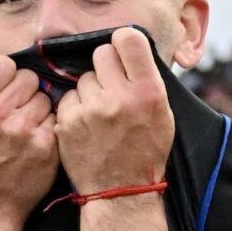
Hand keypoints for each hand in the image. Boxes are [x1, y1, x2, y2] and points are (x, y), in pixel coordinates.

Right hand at [0, 55, 57, 223]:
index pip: (1, 63)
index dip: (5, 74)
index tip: (3, 89)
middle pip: (27, 78)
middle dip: (24, 91)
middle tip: (16, 110)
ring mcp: (23, 131)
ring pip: (44, 97)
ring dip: (37, 108)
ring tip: (24, 127)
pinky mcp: (46, 146)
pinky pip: (55, 118)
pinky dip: (48, 127)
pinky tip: (35, 140)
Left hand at [55, 27, 173, 195]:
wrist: (121, 191)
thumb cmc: (145, 151)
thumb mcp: (163, 113)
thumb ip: (146, 80)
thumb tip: (129, 48)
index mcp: (148, 92)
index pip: (128, 39)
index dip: (123, 42)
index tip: (122, 50)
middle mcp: (120, 97)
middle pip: (102, 53)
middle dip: (106, 66)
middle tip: (111, 86)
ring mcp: (91, 109)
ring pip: (84, 77)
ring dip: (91, 89)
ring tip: (101, 113)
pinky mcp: (68, 121)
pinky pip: (68, 97)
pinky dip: (76, 107)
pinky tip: (86, 125)